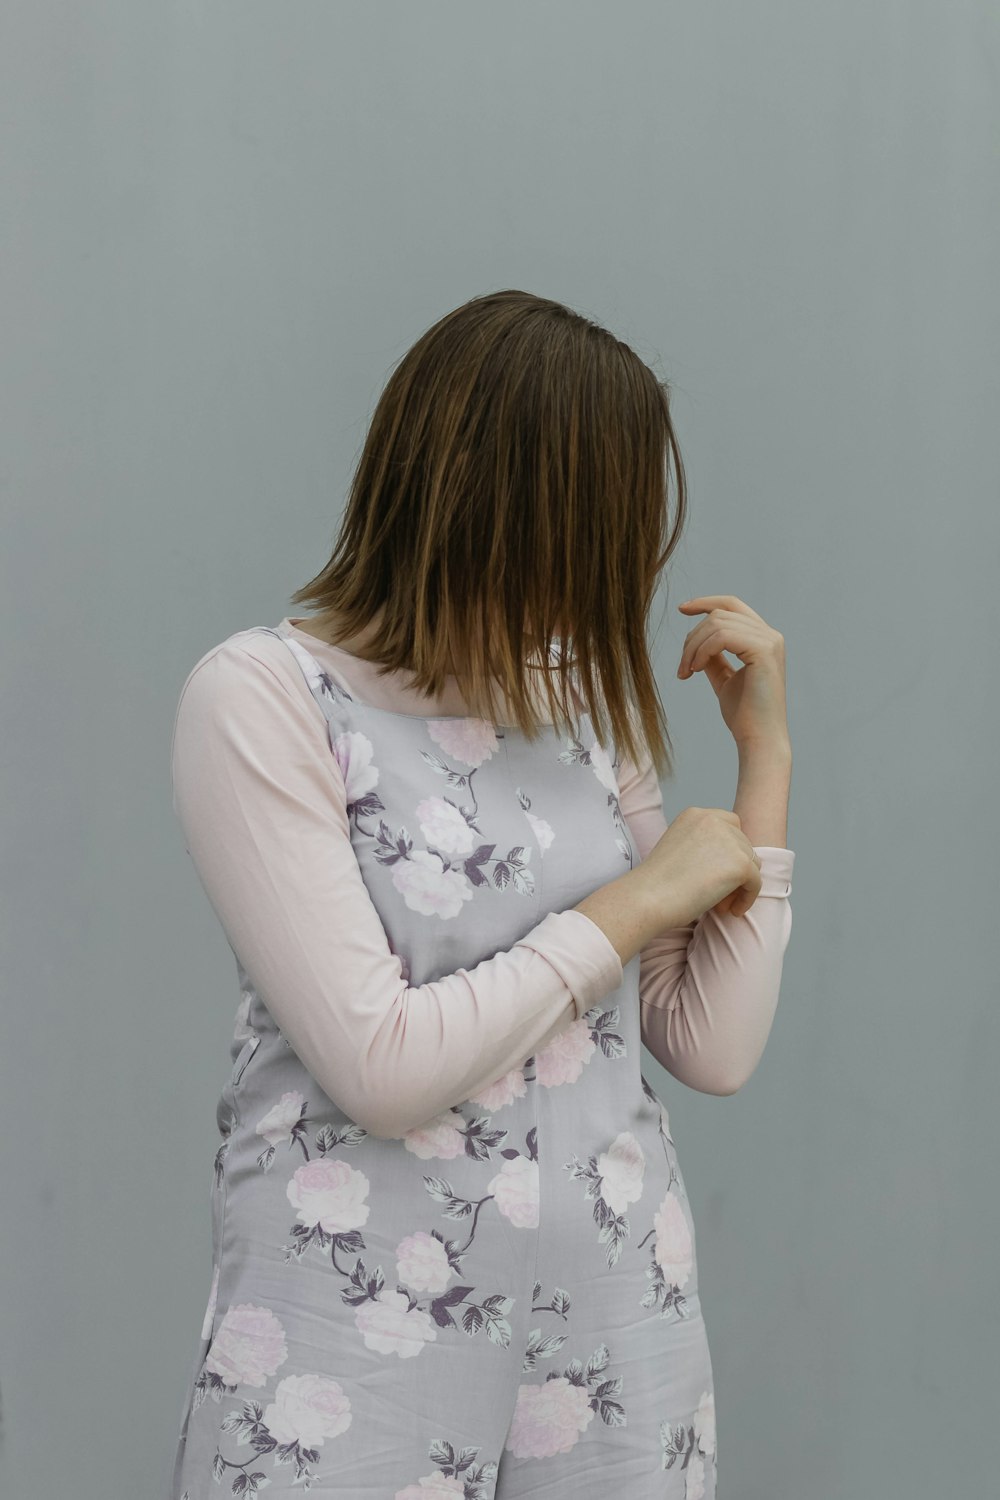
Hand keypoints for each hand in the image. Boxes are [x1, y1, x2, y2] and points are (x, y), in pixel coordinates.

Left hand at [675, 595, 788, 749]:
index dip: (706, 602)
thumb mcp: (724, 679)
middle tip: (682, 668)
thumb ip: (714, 657)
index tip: (682, 609)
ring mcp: (769, 641)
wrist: (758, 740)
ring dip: (693, 647)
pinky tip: (696, 670)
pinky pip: (721, 636)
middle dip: (692, 637)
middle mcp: (770, 636)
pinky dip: (702, 651)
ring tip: (687, 672)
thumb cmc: (744, 715)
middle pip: (720, 613)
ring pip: (717, 623)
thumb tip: (697, 641)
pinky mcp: (764, 650)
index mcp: (763, 639)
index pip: (732, 606)